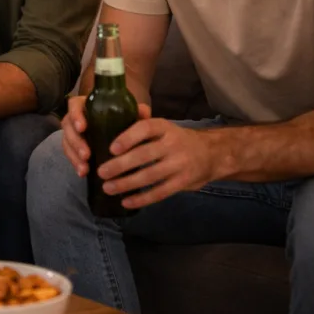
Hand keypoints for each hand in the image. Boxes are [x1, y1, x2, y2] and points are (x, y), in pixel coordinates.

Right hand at [61, 95, 151, 176]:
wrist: (123, 138)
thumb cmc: (124, 121)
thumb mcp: (131, 116)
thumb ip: (138, 113)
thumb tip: (143, 111)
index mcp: (86, 106)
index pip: (74, 105)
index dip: (76, 115)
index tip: (83, 128)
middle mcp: (76, 118)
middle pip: (67, 126)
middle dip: (75, 141)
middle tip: (86, 155)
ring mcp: (74, 133)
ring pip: (66, 142)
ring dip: (74, 155)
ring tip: (85, 168)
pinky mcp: (74, 148)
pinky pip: (70, 154)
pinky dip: (75, 164)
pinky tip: (83, 173)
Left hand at [96, 119, 217, 207]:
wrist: (211, 153)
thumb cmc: (176, 139)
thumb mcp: (163, 127)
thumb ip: (141, 122)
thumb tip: (117, 111)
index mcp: (164, 127)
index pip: (145, 128)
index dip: (128, 137)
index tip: (111, 148)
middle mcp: (173, 144)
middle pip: (144, 155)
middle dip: (120, 165)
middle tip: (101, 172)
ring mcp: (180, 164)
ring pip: (150, 176)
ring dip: (127, 183)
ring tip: (108, 188)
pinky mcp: (183, 182)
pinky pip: (160, 192)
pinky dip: (142, 198)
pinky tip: (126, 202)